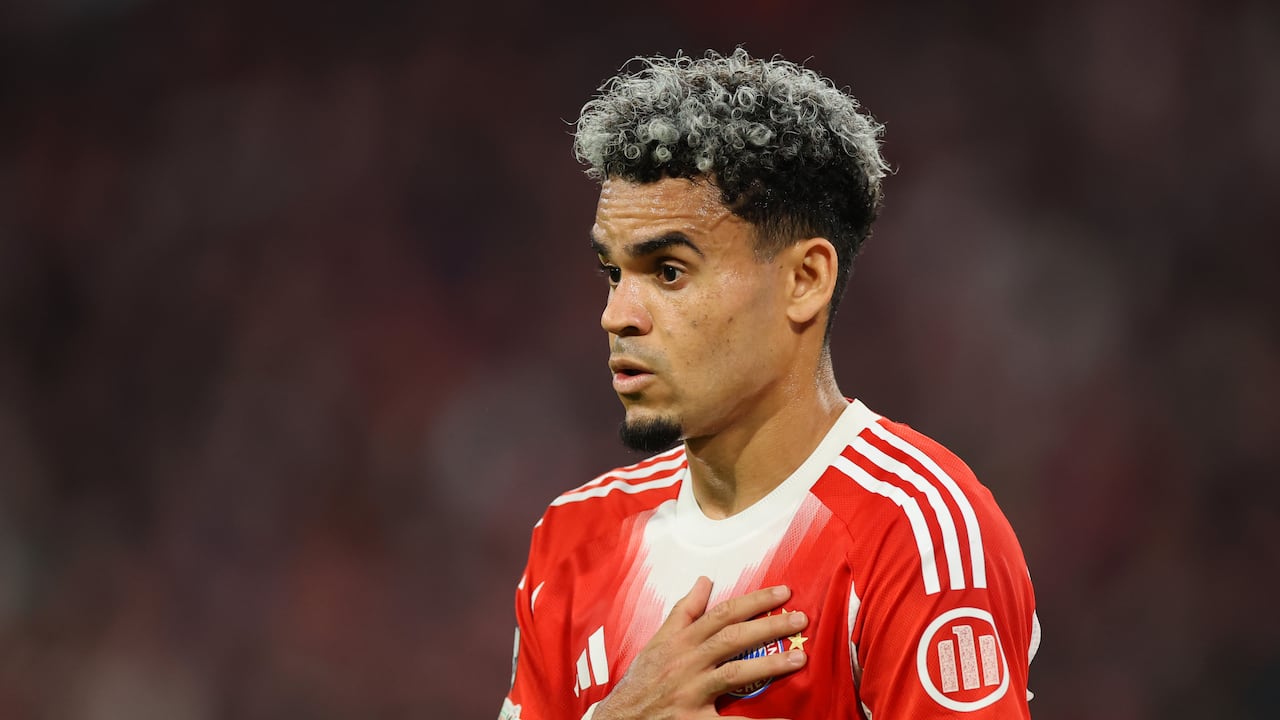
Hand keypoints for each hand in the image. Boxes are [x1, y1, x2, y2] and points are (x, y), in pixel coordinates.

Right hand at [591, 577, 807, 719]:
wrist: (618, 719)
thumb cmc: (641, 680)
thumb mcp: (658, 640)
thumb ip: (684, 611)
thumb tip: (705, 580)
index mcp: (680, 640)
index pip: (722, 613)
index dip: (754, 601)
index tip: (783, 592)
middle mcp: (686, 662)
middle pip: (732, 638)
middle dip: (769, 625)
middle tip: (800, 618)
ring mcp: (690, 692)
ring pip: (734, 673)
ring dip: (770, 665)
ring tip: (798, 659)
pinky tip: (783, 719)